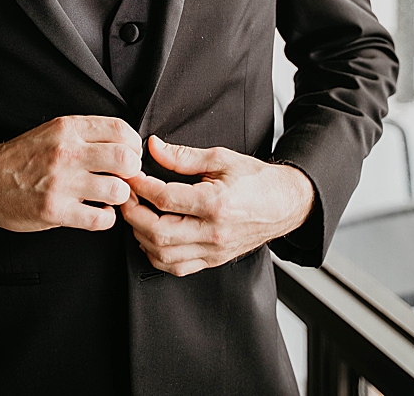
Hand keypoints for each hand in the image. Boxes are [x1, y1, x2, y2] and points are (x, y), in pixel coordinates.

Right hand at [0, 115, 142, 231]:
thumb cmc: (23, 158)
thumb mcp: (54, 131)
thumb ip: (88, 133)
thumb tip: (126, 142)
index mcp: (69, 129)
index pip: (121, 130)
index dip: (134, 145)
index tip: (131, 155)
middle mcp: (66, 153)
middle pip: (126, 159)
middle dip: (132, 170)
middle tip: (125, 177)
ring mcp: (61, 183)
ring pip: (117, 190)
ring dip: (120, 196)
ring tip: (110, 196)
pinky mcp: (55, 211)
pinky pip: (100, 218)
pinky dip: (106, 218)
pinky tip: (99, 212)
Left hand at [121, 135, 315, 276]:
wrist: (286, 203)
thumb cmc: (258, 180)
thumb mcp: (222, 159)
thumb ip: (184, 156)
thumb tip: (154, 147)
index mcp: (217, 204)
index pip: (165, 199)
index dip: (141, 187)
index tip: (131, 176)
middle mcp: (213, 232)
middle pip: (157, 232)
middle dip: (133, 214)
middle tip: (127, 197)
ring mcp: (213, 250)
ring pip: (162, 255)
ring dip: (141, 236)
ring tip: (138, 215)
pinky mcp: (213, 260)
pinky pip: (176, 267)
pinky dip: (156, 255)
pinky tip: (152, 237)